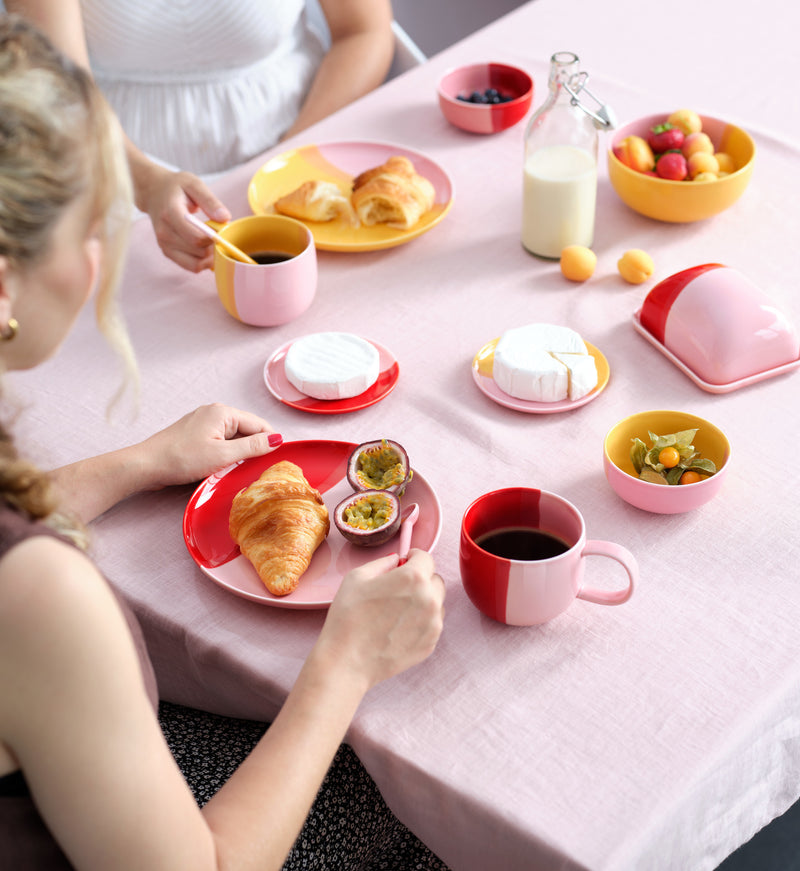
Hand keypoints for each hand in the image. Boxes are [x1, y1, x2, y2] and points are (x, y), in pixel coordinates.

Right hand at [138, 165, 231, 272]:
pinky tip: (206, 248)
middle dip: (214, 247)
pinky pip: (191, 266)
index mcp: (171, 214)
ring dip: (210, 257)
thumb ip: (210, 201)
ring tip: (212, 241)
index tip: (222, 229)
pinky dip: (203, 262)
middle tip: (218, 234)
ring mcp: (164, 245)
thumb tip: (225, 218)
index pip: (196, 238)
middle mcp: (164, 232)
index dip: (214, 239)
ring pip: (196, 264)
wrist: (153, 192)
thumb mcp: (194, 184)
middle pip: (199, 253)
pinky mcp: (167, 252)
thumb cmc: (176, 187)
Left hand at [139, 404, 281, 489]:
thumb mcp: (222, 455)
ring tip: (236, 470)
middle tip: (255, 470)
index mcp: (223, 412)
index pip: (259, 425)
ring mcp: (204, 422)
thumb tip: (277, 440)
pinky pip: (221, 441)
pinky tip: (222, 467)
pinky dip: (226, 453)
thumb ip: (252, 447)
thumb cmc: (181, 459)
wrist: (146, 465)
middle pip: (248, 430)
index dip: (270, 442)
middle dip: (253, 448)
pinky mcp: (197, 434)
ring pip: (234, 437)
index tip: (277, 461)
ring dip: (239, 453)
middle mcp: (215, 412)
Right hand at [317, 549, 444, 689]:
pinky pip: (432, 624)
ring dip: (423, 601)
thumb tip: (397, 561)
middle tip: (399, 589)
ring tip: (397, 611)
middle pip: (435, 580)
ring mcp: (433, 624)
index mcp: (413, 578)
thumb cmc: (348, 617)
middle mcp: (430, 599)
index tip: (405, 562)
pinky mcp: (431, 643)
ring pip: (436, 603)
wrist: (347, 661)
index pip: (426, 558)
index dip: (413, 558)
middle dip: (420, 580)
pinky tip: (398, 628)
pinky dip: (421, 621)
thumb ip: (383, 563)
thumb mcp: (357, 577)